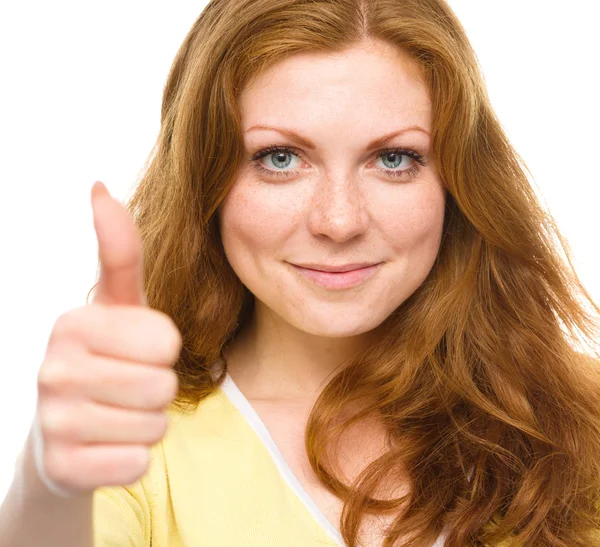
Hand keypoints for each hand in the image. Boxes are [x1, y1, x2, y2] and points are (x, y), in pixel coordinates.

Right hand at [31, 181, 181, 497]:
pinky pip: (137, 463)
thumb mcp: (117, 304)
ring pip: (153, 425)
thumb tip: (98, 185)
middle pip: (163, 385)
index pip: (166, 340)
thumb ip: (118, 251)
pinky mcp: (62, 468)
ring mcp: (52, 421)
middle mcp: (53, 369)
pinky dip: (134, 457)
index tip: (135, 351)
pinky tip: (107, 444)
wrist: (65, 432)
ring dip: (147, 423)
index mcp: (72, 323)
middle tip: (128, 387)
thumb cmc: (106, 359)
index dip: (163, 350)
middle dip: (158, 389)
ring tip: (117, 413)